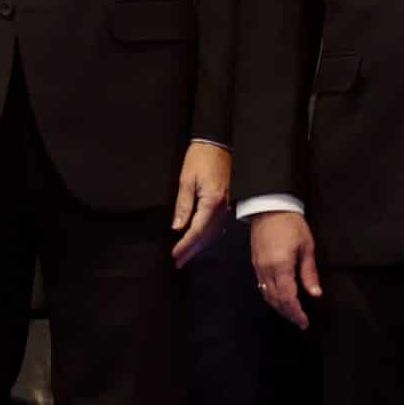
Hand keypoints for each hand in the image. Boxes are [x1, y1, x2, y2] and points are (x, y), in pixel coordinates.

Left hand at [172, 142, 232, 267]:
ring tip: (186, 256)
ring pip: (215, 233)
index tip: (174, 255)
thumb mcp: (186, 179)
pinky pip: (219, 225)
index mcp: (212, 201)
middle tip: (178, 262)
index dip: (184, 245)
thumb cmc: (201, 157)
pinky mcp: (229, 202)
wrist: (218, 142)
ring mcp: (228, 205)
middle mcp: (223, 207)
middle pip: (206, 236)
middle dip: (191, 251)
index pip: (196, 231)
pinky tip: (202, 241)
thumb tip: (177, 227)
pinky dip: (209, 236)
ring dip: (200, 246)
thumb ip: (183, 205)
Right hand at [250, 211, 320, 329]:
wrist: (270, 207)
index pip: (287, 298)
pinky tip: (279, 298)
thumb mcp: (307, 247)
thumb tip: (315, 294)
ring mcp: (258, 267)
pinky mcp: (255, 262)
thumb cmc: (291, 224)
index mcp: (281, 266)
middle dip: (288, 313)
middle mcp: (266, 270)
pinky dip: (270, 296)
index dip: (296, 313)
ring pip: (266, 295)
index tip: (304, 322)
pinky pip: (261, 285)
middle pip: (275, 300)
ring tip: (291, 313)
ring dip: (278, 307)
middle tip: (299, 321)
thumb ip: (309, 273)